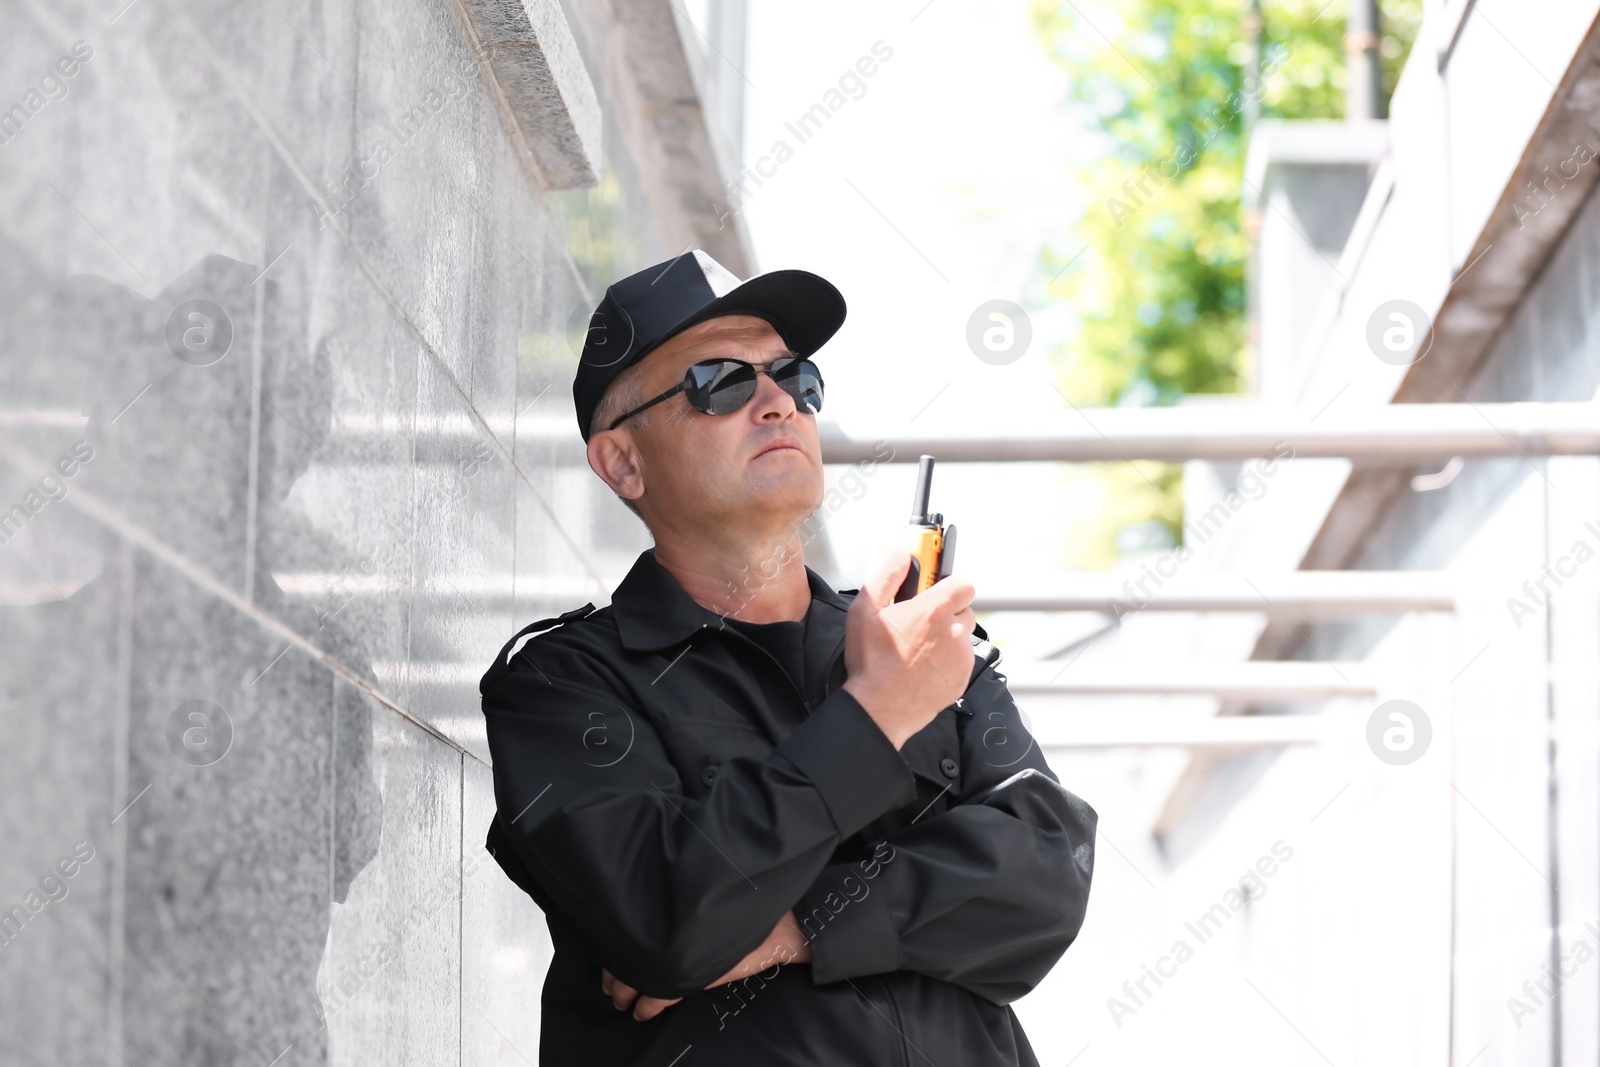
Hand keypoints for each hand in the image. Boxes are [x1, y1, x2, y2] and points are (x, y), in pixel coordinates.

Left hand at [601, 910, 812, 1021]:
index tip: (608, 962)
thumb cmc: (743, 911)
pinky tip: (643, 1012)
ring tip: (619, 999)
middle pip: (633, 953)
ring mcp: (686, 954)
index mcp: (676, 913)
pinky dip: (650, 1004)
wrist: (779, 928)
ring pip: (642, 975)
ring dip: (626, 988)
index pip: (634, 932)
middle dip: (616, 974)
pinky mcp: (699, 975)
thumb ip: (684, 912)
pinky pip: (664, 994)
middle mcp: (676, 931)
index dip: (616, 948)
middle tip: (609, 987)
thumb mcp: (708, 908)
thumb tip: (652, 916)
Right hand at [842, 542, 976, 748]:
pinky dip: (947, 660)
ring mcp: (961, 657)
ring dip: (946, 636)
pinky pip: (961, 659)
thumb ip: (887, 573)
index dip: (947, 585)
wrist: (879, 708)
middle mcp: (955, 631)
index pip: (963, 582)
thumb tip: (902, 552)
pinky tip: (923, 666)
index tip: (932, 591)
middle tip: (918, 622)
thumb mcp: (865, 609)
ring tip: (918, 647)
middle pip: (963, 608)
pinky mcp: (962, 677)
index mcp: (934, 610)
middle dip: (945, 611)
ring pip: (963, 634)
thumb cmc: (871, 662)